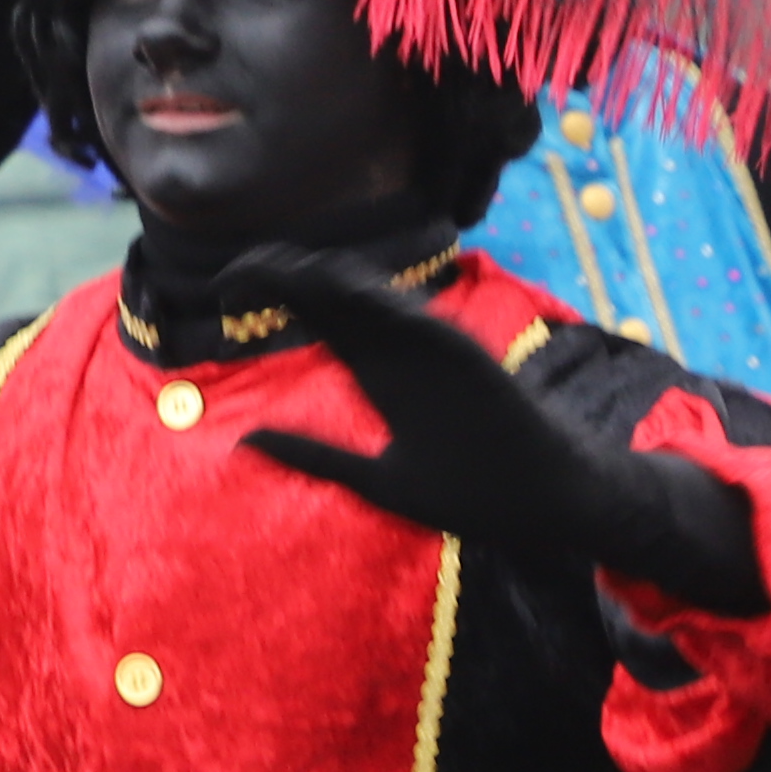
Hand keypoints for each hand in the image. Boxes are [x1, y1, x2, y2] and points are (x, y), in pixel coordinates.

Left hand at [228, 259, 770, 613]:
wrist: (547, 503)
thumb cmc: (470, 492)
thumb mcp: (377, 481)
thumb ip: (315, 457)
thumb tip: (245, 442)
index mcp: (376, 371)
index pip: (316, 312)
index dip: (270, 293)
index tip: (223, 295)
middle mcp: (402, 352)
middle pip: (336, 296)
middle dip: (284, 277)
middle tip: (230, 277)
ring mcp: (439, 356)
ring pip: (380, 302)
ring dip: (332, 284)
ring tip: (283, 267)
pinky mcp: (477, 365)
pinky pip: (433, 332)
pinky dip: (398, 315)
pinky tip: (359, 298)